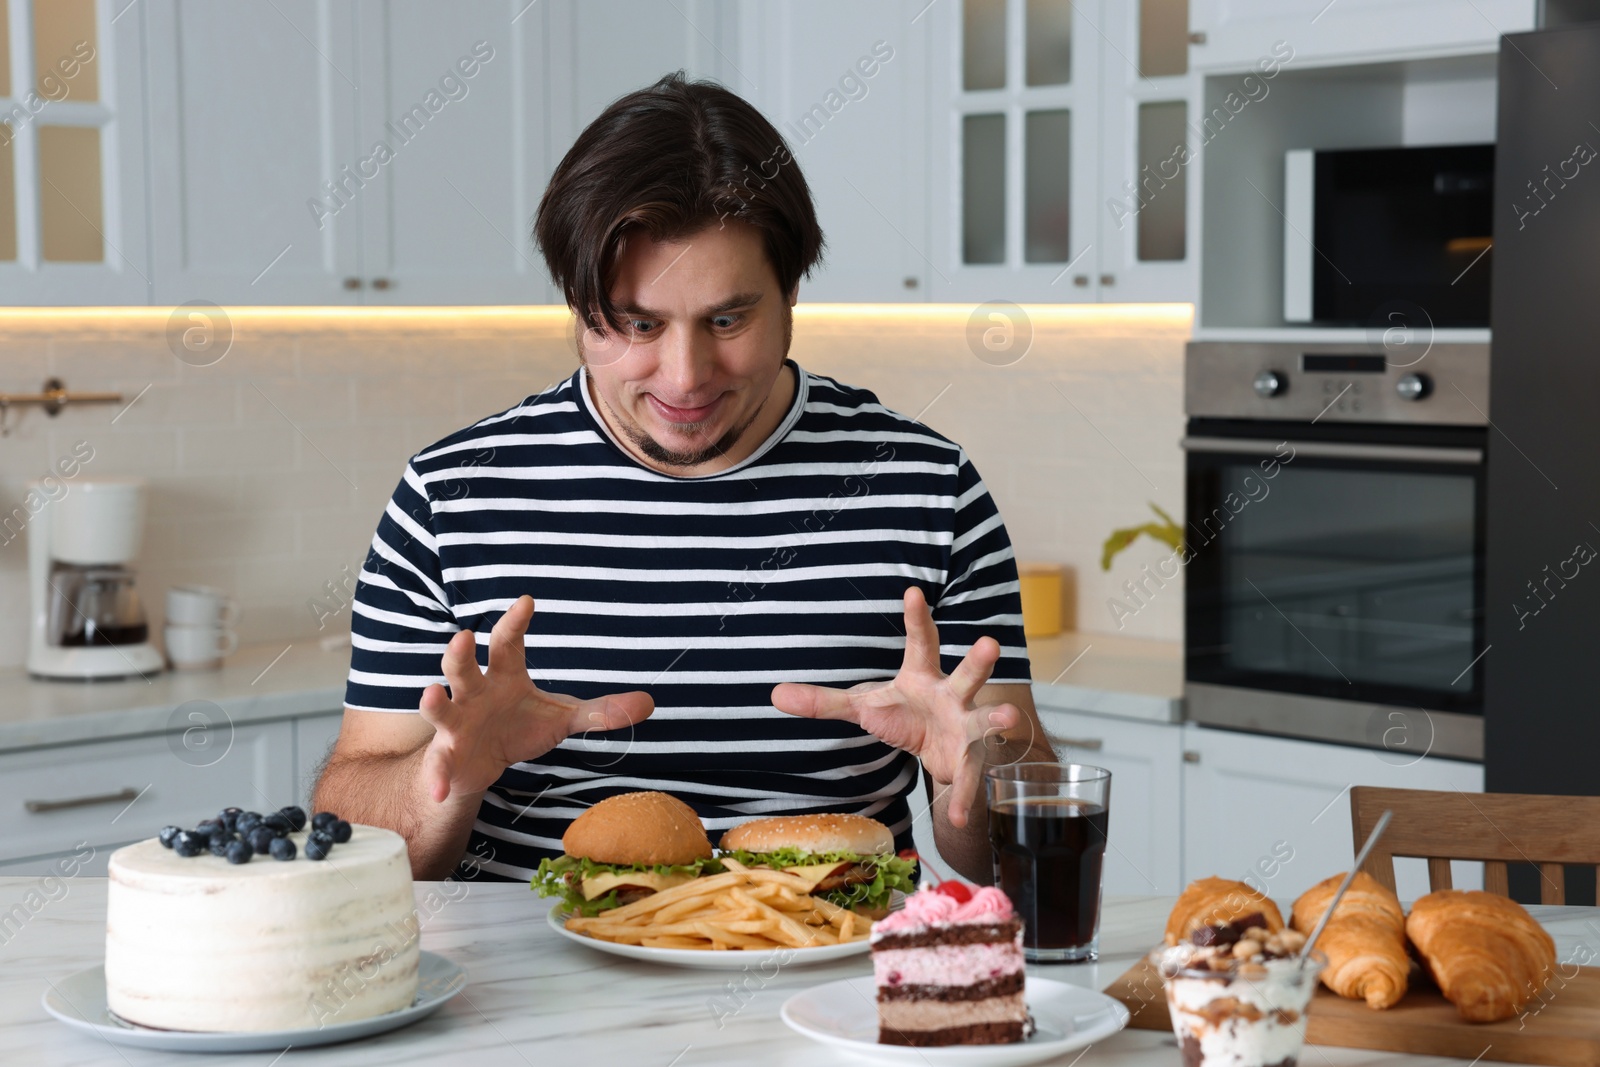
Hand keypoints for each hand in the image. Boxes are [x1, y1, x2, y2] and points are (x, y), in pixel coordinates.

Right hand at [417, 595, 653, 802]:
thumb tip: (650, 702)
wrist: (483, 762)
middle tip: (464, 636)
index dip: (516, 623)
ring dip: (434, 702)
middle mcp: (475, 693)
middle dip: (461, 653)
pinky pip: (439, 767)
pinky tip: (440, 791)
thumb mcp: (563, 717)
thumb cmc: (520, 726)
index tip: (526, 602)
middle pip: (463, 668)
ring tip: (431, 695)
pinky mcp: (447, 757)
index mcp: (504, 676)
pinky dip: (438, 779)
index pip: (508, 643)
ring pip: (441, 708)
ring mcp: (456, 724)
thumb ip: (601, 711)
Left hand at [770, 586, 1019, 826]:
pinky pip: (969, 778)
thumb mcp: (864, 707)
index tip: (912, 592)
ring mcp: (966, 726)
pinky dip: (965, 797)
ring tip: (1008, 719)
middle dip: (979, 661)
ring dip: (996, 719)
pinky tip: (961, 817)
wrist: (936, 750)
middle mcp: (952, 695)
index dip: (917, 617)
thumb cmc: (903, 714)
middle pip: (968, 674)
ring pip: (984, 719)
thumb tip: (774, 694)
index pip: (921, 641)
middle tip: (990, 643)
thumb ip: (825, 701)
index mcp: (922, 676)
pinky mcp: (969, 759)